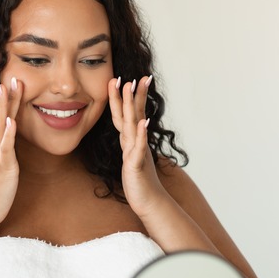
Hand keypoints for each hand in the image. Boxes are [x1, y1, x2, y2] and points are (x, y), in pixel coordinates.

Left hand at [108, 75, 168, 217]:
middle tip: (137, 75)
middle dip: (133, 95)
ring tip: (134, 88)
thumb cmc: (140, 181)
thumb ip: (131, 143)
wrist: (149, 202)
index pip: (131, 114)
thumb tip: (131, 131)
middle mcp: (135, 142)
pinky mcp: (136, 164)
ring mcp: (137, 151)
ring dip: (133, 105)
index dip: (129, 97)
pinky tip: (142, 122)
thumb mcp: (131, 158)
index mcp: (132, 140)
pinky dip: (140, 134)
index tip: (130, 78)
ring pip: (133, 125)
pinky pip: (138, 147)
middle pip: (133, 114)